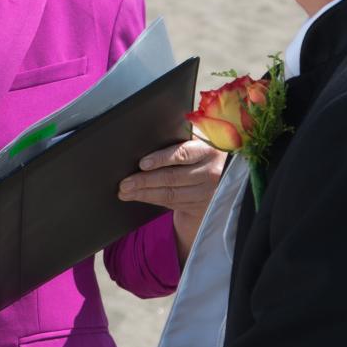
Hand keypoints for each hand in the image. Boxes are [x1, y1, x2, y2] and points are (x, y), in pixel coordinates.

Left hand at [118, 138, 226, 263]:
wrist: (222, 175)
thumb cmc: (200, 154)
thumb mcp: (197, 143)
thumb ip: (179, 142)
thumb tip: (147, 141)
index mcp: (207, 150)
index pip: (183, 154)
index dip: (161, 159)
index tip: (142, 163)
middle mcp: (210, 172)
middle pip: (172, 177)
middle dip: (145, 180)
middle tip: (125, 182)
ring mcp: (207, 191)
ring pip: (171, 193)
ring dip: (144, 193)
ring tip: (126, 192)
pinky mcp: (201, 205)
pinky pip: (173, 203)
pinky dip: (153, 199)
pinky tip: (139, 197)